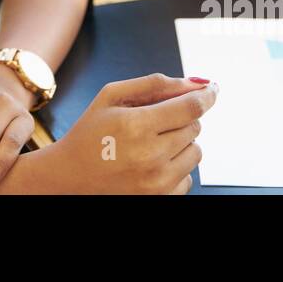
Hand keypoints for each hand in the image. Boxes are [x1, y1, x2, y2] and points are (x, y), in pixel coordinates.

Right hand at [3, 74, 215, 193]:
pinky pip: (189, 176)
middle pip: (194, 127)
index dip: (206, 95)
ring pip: (196, 151)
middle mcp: (150, 156)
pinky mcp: (160, 198)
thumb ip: (154, 84)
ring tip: (153, 142)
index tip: (212, 89)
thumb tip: (194, 83)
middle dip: (181, 118)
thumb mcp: (112, 96)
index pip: (190, 107)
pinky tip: (153, 162)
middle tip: (155, 120)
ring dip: (182, 142)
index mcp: (136, 125)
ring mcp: (157, 182)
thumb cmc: (90, 132)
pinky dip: (177, 166)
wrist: (70, 176)